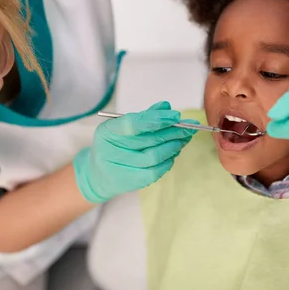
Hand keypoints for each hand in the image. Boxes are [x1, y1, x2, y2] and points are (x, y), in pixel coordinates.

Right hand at [73, 101, 196, 202]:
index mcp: (107, 132)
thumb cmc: (115, 144)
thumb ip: (144, 115)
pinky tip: (173, 153)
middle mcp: (111, 151)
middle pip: (148, 140)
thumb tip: (166, 107)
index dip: (157, 119)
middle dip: (173, 132)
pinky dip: (168, 160)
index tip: (176, 116)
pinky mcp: (131, 182)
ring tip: (184, 139)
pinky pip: (155, 171)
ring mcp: (120, 169)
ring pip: (154, 156)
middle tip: (189, 127)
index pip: (134, 123)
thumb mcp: (122, 126)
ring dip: (173, 146)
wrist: (99, 173)